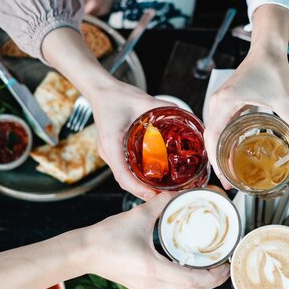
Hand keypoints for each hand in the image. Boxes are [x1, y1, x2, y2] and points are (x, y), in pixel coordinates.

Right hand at [86, 193, 229, 288]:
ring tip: (211, 270)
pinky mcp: (142, 287)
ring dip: (200, 286)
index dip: (214, 276)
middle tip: (224, 267)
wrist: (81, 252)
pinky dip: (186, 286)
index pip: (193, 281)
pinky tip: (190, 272)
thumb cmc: (105, 237)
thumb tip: (178, 193)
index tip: (226, 265)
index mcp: (154, 269)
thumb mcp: (138, 216)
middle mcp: (152, 284)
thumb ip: (161, 203)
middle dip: (212, 282)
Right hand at [90, 81, 173, 199]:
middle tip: (164, 196)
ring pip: (124, 178)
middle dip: (143, 192)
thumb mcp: (143, 101)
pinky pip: (124, 169)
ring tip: (161, 192)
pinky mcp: (113, 151)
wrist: (103, 91)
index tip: (153, 194)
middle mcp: (109, 151)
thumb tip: (185, 115)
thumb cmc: (119, 96)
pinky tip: (152, 179)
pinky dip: (137, 178)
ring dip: (140, 187)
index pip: (122, 174)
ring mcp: (110, 153)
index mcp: (112, 143)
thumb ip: (163, 108)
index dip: (138, 188)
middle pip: (124, 181)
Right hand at [203, 4, 288, 188]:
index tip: (226, 178)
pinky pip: (222, 125)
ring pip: (215, 133)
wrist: (268, 47)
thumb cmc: (272, 67)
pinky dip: (226, 140)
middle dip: (218, 162)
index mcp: (225, 102)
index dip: (216, 162)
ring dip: (221, 152)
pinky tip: (237, 152)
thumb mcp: (284, 99)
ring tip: (232, 172)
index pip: (212, 138)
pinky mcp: (228, 100)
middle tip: (231, 182)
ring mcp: (221, 101)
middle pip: (211, 139)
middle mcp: (218, 102)